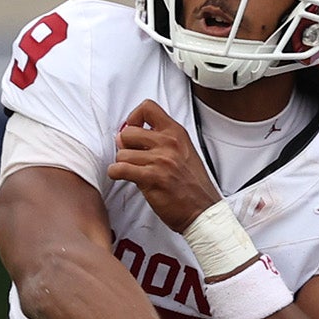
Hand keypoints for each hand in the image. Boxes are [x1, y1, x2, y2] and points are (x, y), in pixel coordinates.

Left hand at [111, 101, 222, 232]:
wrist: (203, 211)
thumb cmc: (193, 186)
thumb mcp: (182, 153)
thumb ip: (157, 141)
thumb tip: (125, 136)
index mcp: (177, 133)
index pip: (148, 108)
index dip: (134, 117)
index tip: (133, 129)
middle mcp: (169, 143)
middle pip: (128, 131)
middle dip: (125, 145)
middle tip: (131, 156)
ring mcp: (161, 160)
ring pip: (121, 153)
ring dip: (122, 163)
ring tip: (132, 171)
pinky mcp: (152, 178)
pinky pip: (119, 169)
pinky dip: (115, 173)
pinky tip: (122, 177)